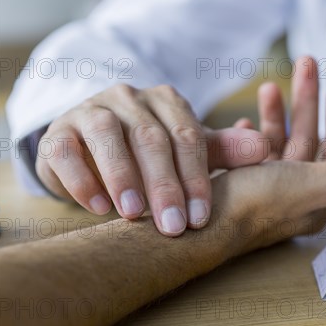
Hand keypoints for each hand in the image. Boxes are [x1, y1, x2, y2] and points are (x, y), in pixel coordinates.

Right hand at [36, 84, 267, 235]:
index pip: (187, 137)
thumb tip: (265, 148)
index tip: (201, 218)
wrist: (93, 148)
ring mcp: (92, 111)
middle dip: (164, 186)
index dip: (196, 178)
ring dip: (122, 177)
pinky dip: (82, 178)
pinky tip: (98, 207)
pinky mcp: (59, 132)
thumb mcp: (187, 150)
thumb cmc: (150, 153)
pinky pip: (65, 151)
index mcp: (167, 102)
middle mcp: (130, 99)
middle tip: (174, 227)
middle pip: (151, 139)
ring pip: (108, 137)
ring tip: (133, 215)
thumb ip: (223, 150)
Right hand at [212, 56, 325, 253]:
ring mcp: (262, 189)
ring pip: (276, 141)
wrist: (200, 227)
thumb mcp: (323, 183)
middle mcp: (292, 194)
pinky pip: (246, 153)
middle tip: (306, 64)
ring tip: (268, 86)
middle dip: (307, 101)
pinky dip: (247, 135)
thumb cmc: (263, 203)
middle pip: (306, 139)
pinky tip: (243, 123)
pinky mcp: (236, 185)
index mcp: (317, 197)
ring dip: (276, 112)